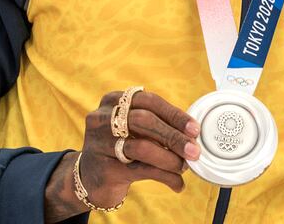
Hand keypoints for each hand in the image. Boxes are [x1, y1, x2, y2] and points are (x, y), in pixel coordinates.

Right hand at [44, 89, 199, 221]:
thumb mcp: (133, 129)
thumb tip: (192, 136)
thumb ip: (157, 125)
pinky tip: (177, 183)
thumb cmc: (120, 147)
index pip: (149, 101)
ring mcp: (100, 144)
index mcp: (113, 101)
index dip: (174, 114)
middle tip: (194, 150)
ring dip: (170, 159)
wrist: (90, 178)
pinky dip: (164, 176)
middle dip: (174, 136)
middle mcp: (102, 119)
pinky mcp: (104, 169)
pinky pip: (141, 170)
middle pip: (145, 121)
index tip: (194, 129)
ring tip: (184, 167)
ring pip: (143, 147)